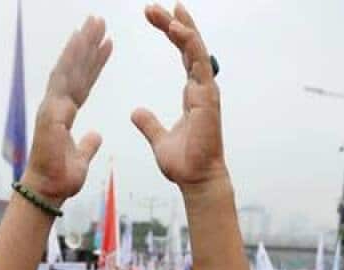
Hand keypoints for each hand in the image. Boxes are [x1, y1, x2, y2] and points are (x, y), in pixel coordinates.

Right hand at [21, 17, 111, 203]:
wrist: (48, 190)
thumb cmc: (61, 177)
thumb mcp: (82, 158)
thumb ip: (88, 144)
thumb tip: (95, 136)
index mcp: (65, 113)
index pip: (82, 82)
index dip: (94, 63)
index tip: (106, 44)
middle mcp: (56, 105)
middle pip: (75, 68)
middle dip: (87, 44)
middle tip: (99, 21)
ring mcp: (51, 106)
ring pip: (68, 67)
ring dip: (81, 44)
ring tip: (94, 23)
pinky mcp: (50, 110)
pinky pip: (62, 79)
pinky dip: (71, 59)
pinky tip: (79, 41)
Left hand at [132, 4, 226, 188]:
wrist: (195, 179)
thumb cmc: (183, 163)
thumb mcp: (159, 138)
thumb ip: (149, 123)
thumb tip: (136, 112)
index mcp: (193, 92)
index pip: (184, 54)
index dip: (173, 33)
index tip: (157, 16)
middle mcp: (202, 87)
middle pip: (190, 45)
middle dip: (175, 22)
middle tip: (156, 5)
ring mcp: (206, 90)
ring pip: (196, 48)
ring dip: (181, 26)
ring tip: (166, 8)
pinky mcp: (207, 96)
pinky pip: (197, 63)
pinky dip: (188, 43)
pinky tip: (176, 28)